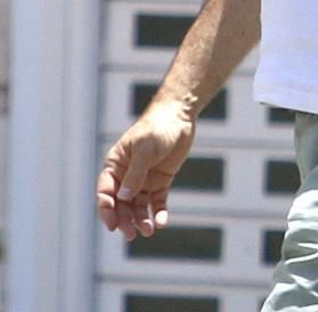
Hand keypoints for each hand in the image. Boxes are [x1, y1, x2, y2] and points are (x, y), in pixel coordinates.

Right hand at [95, 99, 196, 239]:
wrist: (179, 117)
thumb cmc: (157, 128)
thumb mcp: (145, 149)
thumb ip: (135, 173)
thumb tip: (123, 197)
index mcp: (114, 166)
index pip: (105, 193)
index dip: (106, 210)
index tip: (112, 226)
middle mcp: (126, 176)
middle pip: (121, 204)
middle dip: (124, 220)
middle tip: (132, 234)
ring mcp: (143, 180)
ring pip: (137, 206)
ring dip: (141, 219)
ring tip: (148, 231)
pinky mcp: (160, 181)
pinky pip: (156, 201)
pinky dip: (157, 212)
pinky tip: (161, 222)